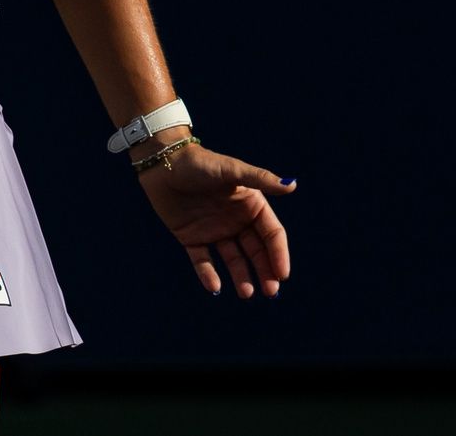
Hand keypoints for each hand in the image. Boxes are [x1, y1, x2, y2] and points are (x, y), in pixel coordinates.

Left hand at [135, 141, 295, 297]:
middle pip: (256, 251)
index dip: (278, 253)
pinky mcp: (192, 238)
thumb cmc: (201, 163)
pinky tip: (215, 287)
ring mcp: (214, 231)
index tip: (282, 275)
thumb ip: (260, 179)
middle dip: (264, 271)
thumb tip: (292, 185)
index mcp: (251, 205)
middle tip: (270, 292)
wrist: (163, 163)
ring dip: (241, 276)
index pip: (271, 234)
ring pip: (233, 259)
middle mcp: (236, 220)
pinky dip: (208, 274)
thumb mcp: (231, 170)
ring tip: (246, 294)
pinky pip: (203, 260)